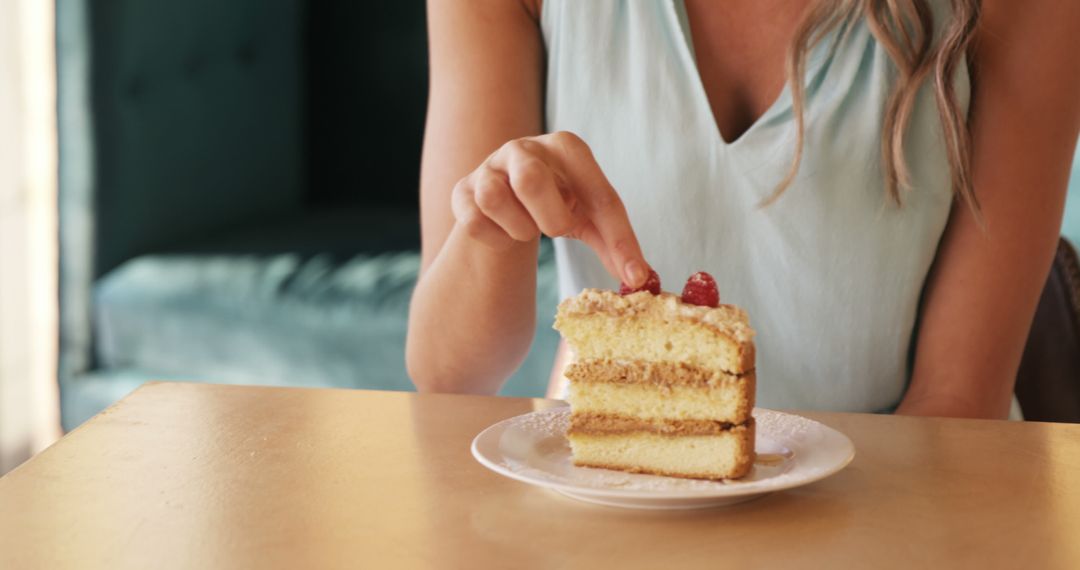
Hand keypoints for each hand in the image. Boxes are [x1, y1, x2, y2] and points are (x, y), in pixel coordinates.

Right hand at [451, 131, 649, 286]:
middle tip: (557, 229)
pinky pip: (475, 221)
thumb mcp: (590, 218)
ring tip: (528, 226)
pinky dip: (496, 239)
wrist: (510, 198)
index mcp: (567, 148)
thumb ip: (615, 244)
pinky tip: (505, 231)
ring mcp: (489, 167)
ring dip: (519, 228)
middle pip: (530, 179)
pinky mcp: (463, 190)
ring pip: (494, 199)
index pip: (599, 194)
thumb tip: (638, 279)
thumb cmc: (558, 203)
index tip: (634, 274)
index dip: (620, 239)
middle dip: (550, 218)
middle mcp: (524, 148)